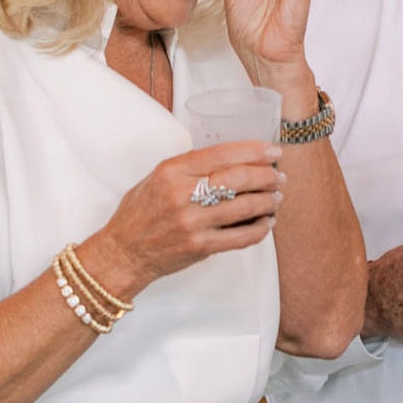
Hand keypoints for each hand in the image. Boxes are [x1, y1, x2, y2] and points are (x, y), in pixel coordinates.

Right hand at [79, 142, 283, 297]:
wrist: (123, 252)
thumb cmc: (140, 212)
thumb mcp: (157, 177)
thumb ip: (190, 166)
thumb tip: (233, 158)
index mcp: (172, 171)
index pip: (222, 154)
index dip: (254, 151)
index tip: (273, 151)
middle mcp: (182, 195)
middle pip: (239, 178)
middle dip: (267, 176)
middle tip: (279, 177)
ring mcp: (192, 222)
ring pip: (245, 207)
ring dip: (268, 201)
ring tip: (276, 198)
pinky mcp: (200, 247)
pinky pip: (240, 237)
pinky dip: (260, 229)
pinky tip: (267, 222)